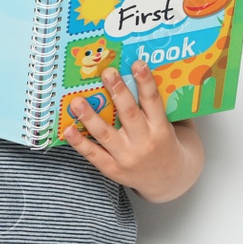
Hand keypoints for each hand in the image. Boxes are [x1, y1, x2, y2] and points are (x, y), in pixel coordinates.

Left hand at [59, 60, 201, 200]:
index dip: (145, 82)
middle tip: (106, 73)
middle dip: (118, 92)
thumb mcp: (174, 126)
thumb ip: (164, 104)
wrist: (169, 180)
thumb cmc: (166, 144)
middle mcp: (144, 143)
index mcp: (161, 129)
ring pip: (106, 134)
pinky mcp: (113, 169)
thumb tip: (151, 73)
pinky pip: (93, 154)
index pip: (153, 101)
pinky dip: (79, 143)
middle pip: (129, 114)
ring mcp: (127, 158)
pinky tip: (68, 130)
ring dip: (90, 117)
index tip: (137, 63)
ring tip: (76, 101)